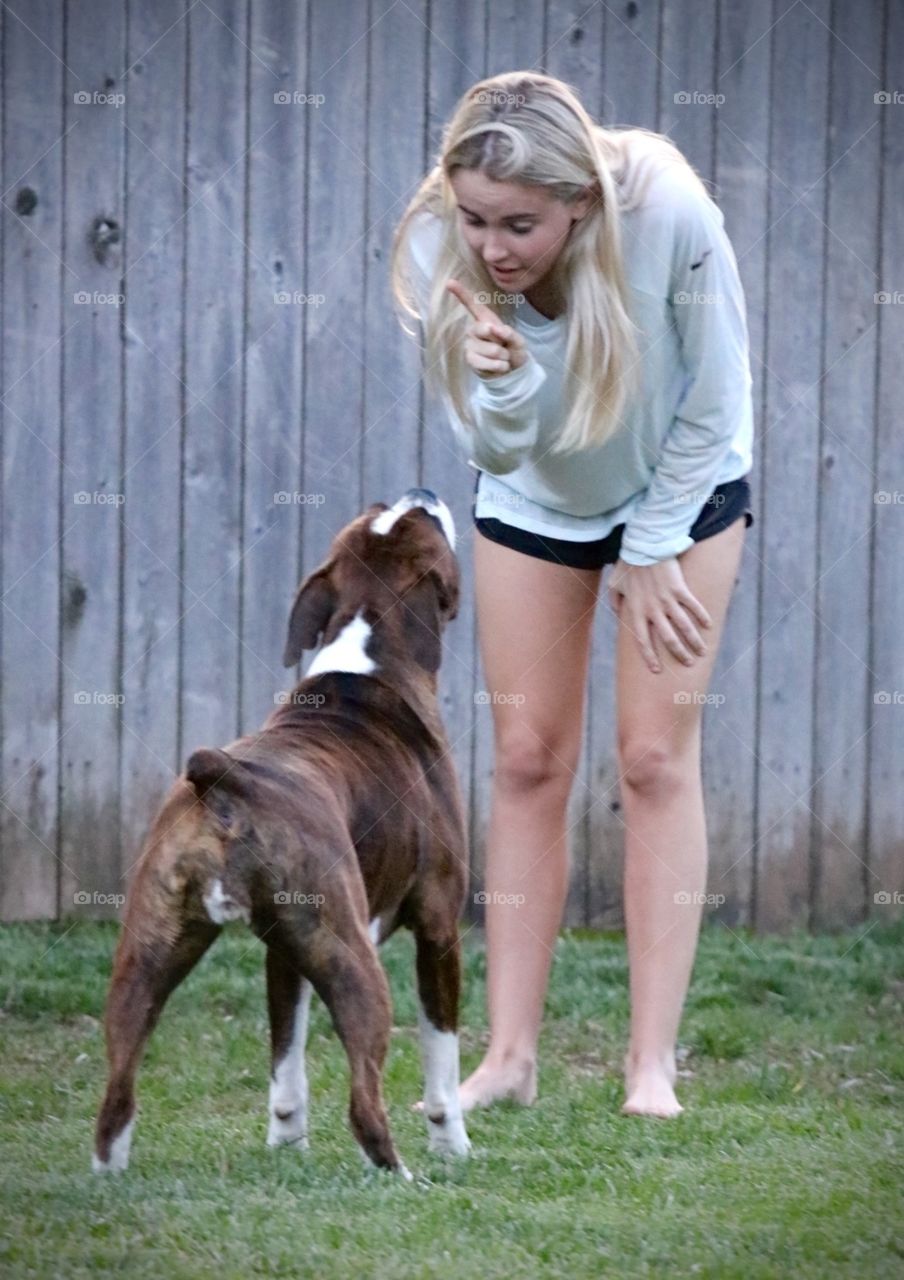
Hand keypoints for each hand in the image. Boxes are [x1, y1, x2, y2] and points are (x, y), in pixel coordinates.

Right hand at [447, 278, 527, 378]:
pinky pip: (488, 363)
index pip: (471, 305)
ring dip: (503, 356)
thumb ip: (510, 333)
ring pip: (491, 349)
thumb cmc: (512, 348)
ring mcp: (470, 346)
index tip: (449, 282)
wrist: (512, 370)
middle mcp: (473, 330)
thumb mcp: (518, 339)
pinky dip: (500, 367)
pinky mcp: (470, 361)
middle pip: (484, 329)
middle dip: (501, 339)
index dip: (461, 293)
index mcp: (484, 319)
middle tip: (504, 345)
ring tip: (503, 357)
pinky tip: (500, 366)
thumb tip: (495, 329)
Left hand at [608, 556, 712, 674]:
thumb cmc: (627, 564)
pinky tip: (708, 626)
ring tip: (702, 651)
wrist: (643, 545)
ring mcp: (666, 600)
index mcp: (636, 611)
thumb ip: (616, 601)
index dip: (650, 657)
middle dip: (679, 654)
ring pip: (684, 627)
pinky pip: (693, 607)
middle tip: (689, 663)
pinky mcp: (679, 589)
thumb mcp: (614, 584)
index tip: (657, 671)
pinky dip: (702, 617)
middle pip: (668, 639)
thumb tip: (618, 612)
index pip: (642, 641)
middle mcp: (652, 610)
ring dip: (694, 641)